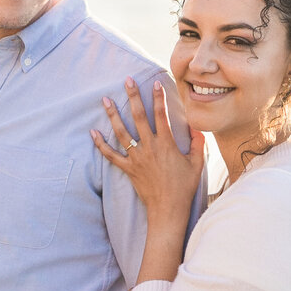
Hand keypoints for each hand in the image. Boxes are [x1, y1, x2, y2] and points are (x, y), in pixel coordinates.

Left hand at [92, 79, 204, 224]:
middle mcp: (149, 148)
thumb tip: (196, 128)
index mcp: (166, 144)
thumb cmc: (183, 187)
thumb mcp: (196, 164)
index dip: (158, 98)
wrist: (168, 210)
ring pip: (122, 132)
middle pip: (139, 117)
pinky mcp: (128, 169)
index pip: (161, 115)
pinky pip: (111, 155)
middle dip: (133, 97)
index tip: (155, 84)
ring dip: (113, 115)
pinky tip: (93, 133)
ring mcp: (136, 158)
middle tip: (128, 80)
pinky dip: (101, 145)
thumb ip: (197, 144)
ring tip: (105, 100)